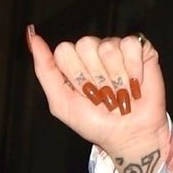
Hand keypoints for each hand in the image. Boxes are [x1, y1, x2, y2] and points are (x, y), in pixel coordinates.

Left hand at [27, 28, 169, 172]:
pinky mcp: (140, 49)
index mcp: (73, 63)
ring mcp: (116, 48)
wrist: (128, 135)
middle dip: (94, 77)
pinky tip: (135, 83)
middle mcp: (93, 52)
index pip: (64, 50)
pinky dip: (133, 69)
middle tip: (103, 95)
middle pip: (85, 45)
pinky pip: (130, 44)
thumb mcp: (61, 103)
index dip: (74, 74)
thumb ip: (45, 70)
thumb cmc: (95, 123)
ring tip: (119, 92)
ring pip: (107, 47)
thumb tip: (32, 37)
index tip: (83, 93)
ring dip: (114, 78)